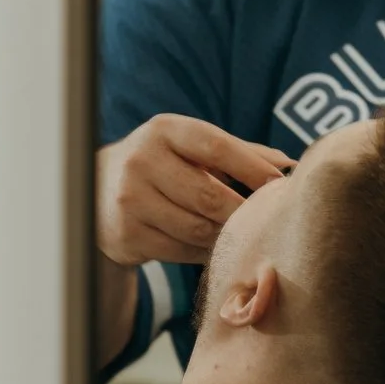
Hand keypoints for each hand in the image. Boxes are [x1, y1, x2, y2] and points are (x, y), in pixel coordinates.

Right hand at [97, 115, 292, 267]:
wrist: (94, 192)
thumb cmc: (161, 166)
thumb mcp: (191, 149)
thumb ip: (240, 153)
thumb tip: (289, 165)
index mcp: (163, 130)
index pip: (216, 145)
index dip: (253, 168)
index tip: (281, 186)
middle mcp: (142, 161)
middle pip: (209, 195)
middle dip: (242, 212)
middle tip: (264, 221)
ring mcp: (130, 200)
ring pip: (197, 228)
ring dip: (224, 236)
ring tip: (237, 235)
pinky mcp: (127, 234)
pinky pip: (180, 251)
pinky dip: (202, 252)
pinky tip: (209, 248)